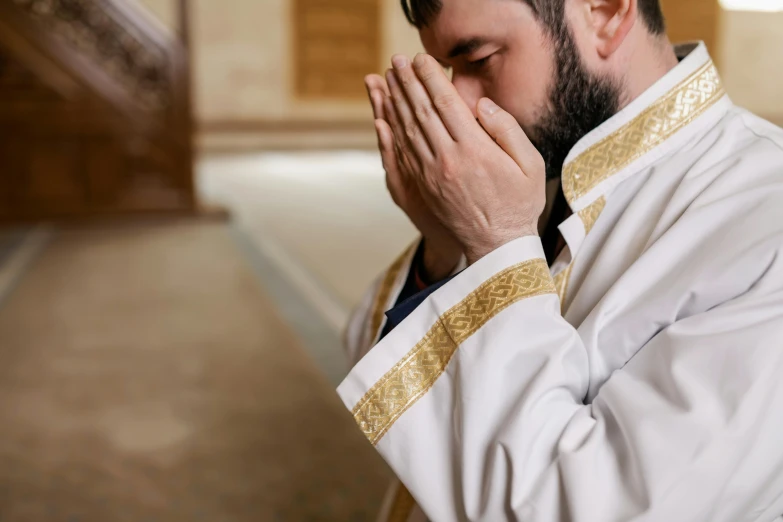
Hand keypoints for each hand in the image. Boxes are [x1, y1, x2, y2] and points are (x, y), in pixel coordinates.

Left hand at [384, 54, 545, 264]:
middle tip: (397, 61)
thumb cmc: (520, 203)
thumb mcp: (531, 165)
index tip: (421, 59)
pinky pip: (404, 153)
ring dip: (396, 102)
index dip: (431, 78)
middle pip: (421, 112)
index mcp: (475, 150)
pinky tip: (387, 117)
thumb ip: (508, 130)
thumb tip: (482, 105)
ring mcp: (432, 175)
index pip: (446, 104)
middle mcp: (448, 160)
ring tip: (388, 80)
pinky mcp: (424, 187)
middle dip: (408, 83)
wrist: (498, 246)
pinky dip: (392, 131)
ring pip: (408, 131)